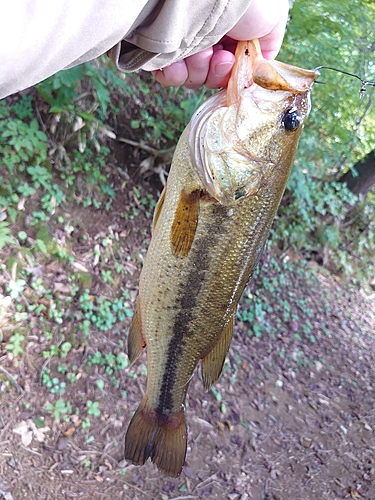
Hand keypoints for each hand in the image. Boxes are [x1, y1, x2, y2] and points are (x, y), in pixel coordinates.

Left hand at [152, 0, 288, 88]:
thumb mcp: (272, 24)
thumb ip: (267, 50)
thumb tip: (257, 73)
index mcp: (230, 37)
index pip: (226, 73)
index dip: (228, 75)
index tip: (231, 61)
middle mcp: (207, 39)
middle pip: (208, 78)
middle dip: (214, 73)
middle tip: (217, 55)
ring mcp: (185, 42)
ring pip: (189, 78)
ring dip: (197, 69)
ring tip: (202, 49)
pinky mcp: (164, 45)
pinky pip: (165, 74)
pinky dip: (173, 73)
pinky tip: (180, 59)